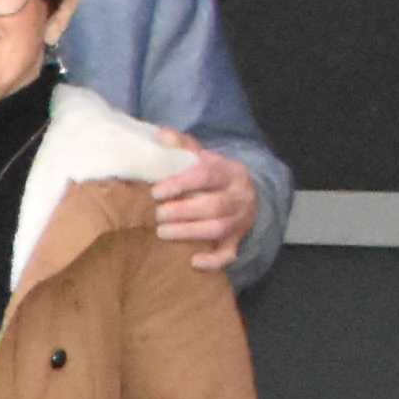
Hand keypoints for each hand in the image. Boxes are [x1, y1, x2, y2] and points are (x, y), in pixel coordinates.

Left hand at [146, 132, 255, 266]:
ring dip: (189, 232)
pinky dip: (213, 260)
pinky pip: (229, 253)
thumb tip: (161, 136)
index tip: (156, 192)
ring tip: (162, 232)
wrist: (242, 192)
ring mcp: (240, 220)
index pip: (206, 175)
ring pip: (218, 228)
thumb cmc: (210, 174)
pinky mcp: (237, 240)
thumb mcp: (200, 156)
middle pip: (213, 205)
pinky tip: (193, 261)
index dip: (181, 184)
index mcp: (229, 172)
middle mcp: (238, 196)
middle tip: (156, 214)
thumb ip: (181, 146)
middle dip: (182, 211)